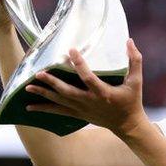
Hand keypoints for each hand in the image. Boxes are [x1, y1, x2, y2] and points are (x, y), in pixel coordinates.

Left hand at [24, 39, 148, 135]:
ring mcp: (82, 110)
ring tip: (28, 86)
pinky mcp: (78, 115)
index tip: (71, 50)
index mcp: (103, 92)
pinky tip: (30, 107)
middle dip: (52, 83)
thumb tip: (129, 40)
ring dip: (43, 94)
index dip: (79, 64)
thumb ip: (135, 60)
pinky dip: (44, 109)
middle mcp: (90, 102)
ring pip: (59, 102)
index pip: (88, 77)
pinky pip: (58, 112)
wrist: (127, 125)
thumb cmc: (132, 101)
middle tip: (39, 73)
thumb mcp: (137, 81)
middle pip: (67, 92)